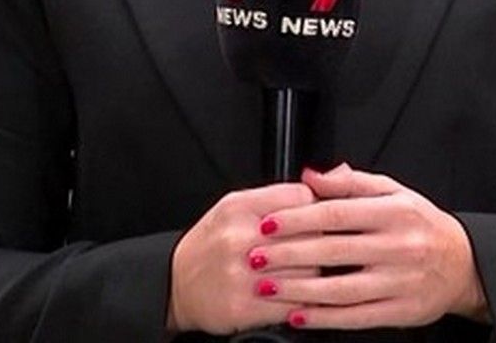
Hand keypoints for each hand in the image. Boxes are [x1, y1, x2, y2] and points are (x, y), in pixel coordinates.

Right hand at [166, 181, 317, 334]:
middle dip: (320, 243)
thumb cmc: (211, 245)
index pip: (302, 198)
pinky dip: (301, 302)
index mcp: (239, 206)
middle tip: (315, 248)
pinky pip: (294, 305)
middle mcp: (238, 237)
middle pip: (311, 235)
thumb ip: (275, 197)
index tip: (317, 219)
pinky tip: (294, 296)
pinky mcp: (244, 307)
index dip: (316, 209)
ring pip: (309, 272)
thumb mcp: (234, 207)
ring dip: (313, 275)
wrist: (175, 285)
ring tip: (301, 274)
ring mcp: (240, 274)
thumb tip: (319, 187)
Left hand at [249, 163, 490, 331]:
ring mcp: (401, 281)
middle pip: (334, 251)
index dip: (298, 219)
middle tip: (255, 257)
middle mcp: (399, 246)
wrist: (464, 263)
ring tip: (266, 288)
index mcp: (394, 212)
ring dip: (299, 290)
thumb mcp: (394, 192)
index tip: (268, 223)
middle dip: (288, 255)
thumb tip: (310, 175)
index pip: (337, 214)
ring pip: (342, 289)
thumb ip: (351, 183)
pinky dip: (324, 318)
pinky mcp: (402, 311)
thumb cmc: (421, 224)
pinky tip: (297, 315)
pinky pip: (356, 316)